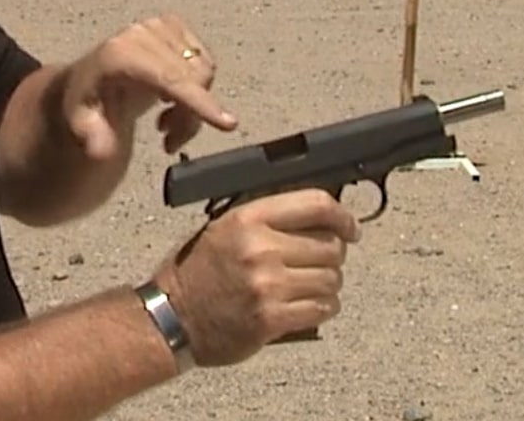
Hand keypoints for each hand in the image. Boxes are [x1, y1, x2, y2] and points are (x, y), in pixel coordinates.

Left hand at [60, 14, 236, 160]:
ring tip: (166, 124)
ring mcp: (160, 27)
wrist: (88, 76)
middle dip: (189, 118)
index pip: (169, 79)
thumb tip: (103, 152)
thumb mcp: (81, 122)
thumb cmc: (87, 101)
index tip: (228, 124)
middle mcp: (142, 34)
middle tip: (170, 143)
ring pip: (203, 72)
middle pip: (192, 79)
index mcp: (120, 55)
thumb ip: (92, 136)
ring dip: (193, 106)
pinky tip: (171, 100)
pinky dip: (196, 87)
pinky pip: (204, 62)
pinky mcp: (174, 26)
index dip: (198, 102)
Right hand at [152, 189, 360, 366]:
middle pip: (330, 245)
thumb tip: (317, 217)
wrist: (172, 317)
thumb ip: (267, 219)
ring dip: (328, 284)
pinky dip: (323, 307)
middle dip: (333, 255)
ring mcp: (268, 285)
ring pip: (331, 279)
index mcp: (248, 218)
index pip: (315, 205)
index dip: (343, 215)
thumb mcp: (223, 227)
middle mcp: (260, 248)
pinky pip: (322, 308)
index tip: (351, 227)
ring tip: (309, 286)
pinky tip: (308, 305)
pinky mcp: (272, 318)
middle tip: (320, 262)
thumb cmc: (196, 271)